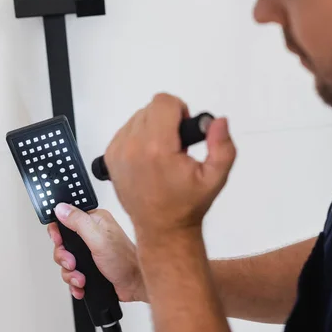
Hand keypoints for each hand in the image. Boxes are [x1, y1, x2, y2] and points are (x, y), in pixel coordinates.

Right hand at [48, 206, 145, 301]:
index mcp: (95, 221)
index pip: (66, 218)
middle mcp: (92, 234)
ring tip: (81, 278)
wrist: (136, 285)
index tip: (59, 242)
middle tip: (73, 263)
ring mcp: (90, 252)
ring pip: (66, 261)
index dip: (58, 231)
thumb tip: (61, 208)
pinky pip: (72, 274)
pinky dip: (74, 282)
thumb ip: (78, 222)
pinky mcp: (90, 267)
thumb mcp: (99, 239)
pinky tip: (82, 285)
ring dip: (70, 273)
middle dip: (64, 258)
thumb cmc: (125, 262)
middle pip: (62, 243)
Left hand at [104, 93, 235, 237]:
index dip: (180, 111)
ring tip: (163, 155)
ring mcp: (118, 152)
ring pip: (137, 118)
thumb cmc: (188, 204)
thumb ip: (222, 146)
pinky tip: (149, 159)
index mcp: (157, 148)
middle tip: (176, 148)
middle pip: (151, 108)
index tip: (184, 133)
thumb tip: (219, 121)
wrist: (162, 229)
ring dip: (152, 129)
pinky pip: (125, 131)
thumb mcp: (216, 178)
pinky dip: (138, 138)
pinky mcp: (110, 157)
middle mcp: (133, 147)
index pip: (163, 102)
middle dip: (167, 121)